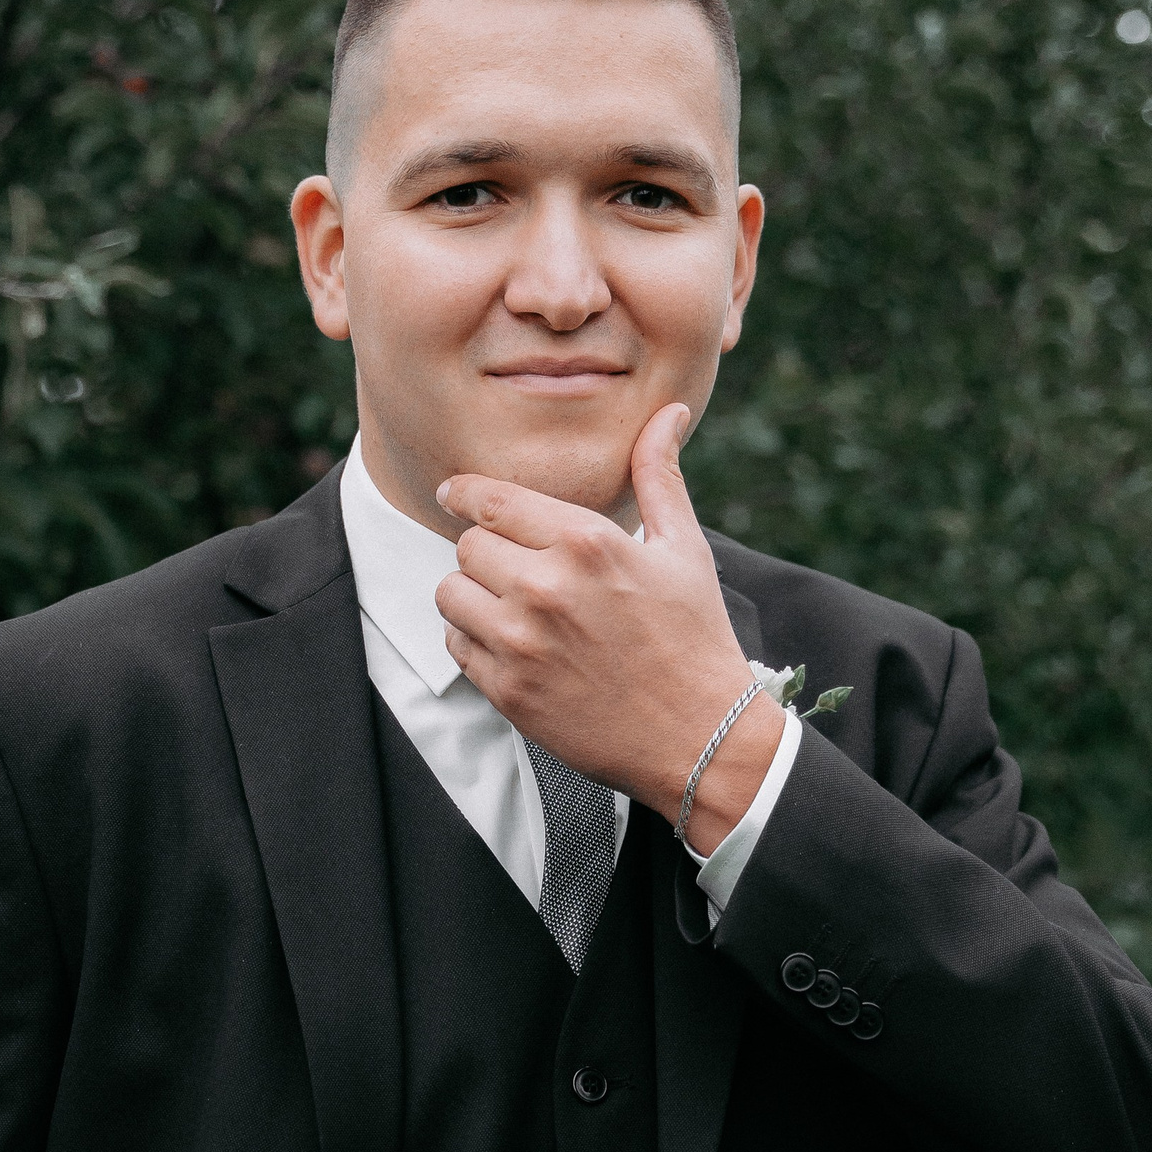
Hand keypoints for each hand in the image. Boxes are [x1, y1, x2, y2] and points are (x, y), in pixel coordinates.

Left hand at [434, 402, 784, 859]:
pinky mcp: (507, 691)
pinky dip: (475, 641)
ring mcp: (520, 643)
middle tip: (519, 569)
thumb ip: (659, 476)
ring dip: (473, 595)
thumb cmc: (695, 638)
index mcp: (584, 541)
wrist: (700, 738)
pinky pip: (457, 646)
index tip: (454, 494)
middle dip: (487, 552)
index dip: (465, 493)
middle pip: (467, 546)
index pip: (490, 500)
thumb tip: (670, 413)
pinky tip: (515, 645)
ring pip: (451, 594)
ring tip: (512, 606)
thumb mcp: (684, 549)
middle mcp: (543, 588)